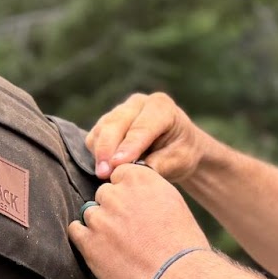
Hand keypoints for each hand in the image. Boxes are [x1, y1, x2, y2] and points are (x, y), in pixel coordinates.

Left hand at [68, 164, 212, 278]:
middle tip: (128, 228)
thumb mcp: (173, 204)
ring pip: (90, 213)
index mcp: (141, 180)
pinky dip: (84, 238)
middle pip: (104, 193)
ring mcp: (100, 218)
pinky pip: (76, 231)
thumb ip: (149, 192)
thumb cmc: (183, 246)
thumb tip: (135, 195)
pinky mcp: (89, 242)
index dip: (125, 191)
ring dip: (100, 225)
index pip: (120, 173)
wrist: (177, 278)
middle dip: (113, 208)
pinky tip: (99, 248)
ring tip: (118, 244)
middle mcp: (117, 194)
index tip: (132, 205)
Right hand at [85, 91, 208, 180]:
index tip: (117, 164)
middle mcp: (138, 103)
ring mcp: (121, 110)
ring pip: (102, 129)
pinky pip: (95, 136)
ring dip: (100, 153)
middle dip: (107, 149)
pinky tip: (105, 168)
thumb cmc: (182, 152)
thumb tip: (129, 171)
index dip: (129, 145)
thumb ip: (157, 164)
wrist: (179, 146)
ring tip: (104, 175)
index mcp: (162, 106)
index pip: (142, 126)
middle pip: (116, 123)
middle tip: (103, 173)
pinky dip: (96, 152)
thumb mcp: (179, 160)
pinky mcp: (108, 122)